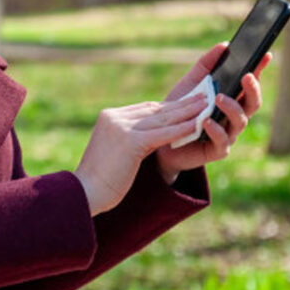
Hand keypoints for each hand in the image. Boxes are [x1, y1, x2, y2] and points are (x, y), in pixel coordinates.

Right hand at [73, 94, 209, 216]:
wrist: (84, 193)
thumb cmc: (98, 180)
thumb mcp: (113, 152)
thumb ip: (128, 139)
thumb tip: (149, 138)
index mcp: (109, 117)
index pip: (144, 109)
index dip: (168, 107)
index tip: (186, 104)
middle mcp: (114, 117)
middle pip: (155, 109)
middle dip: (181, 104)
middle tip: (203, 96)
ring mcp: (121, 127)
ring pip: (161, 118)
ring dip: (187, 111)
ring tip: (206, 105)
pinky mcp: (130, 141)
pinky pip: (162, 133)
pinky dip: (181, 129)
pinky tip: (197, 125)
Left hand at [154, 43, 269, 182]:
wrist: (162, 139)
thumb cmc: (180, 109)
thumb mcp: (191, 83)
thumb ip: (206, 65)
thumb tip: (224, 45)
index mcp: (232, 98)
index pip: (250, 83)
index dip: (260, 69)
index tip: (265, 54)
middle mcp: (234, 116)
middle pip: (253, 103)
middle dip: (253, 89)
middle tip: (246, 76)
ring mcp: (228, 133)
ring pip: (241, 121)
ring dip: (232, 108)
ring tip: (219, 98)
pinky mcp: (216, 150)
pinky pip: (222, 141)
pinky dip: (216, 130)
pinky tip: (206, 121)